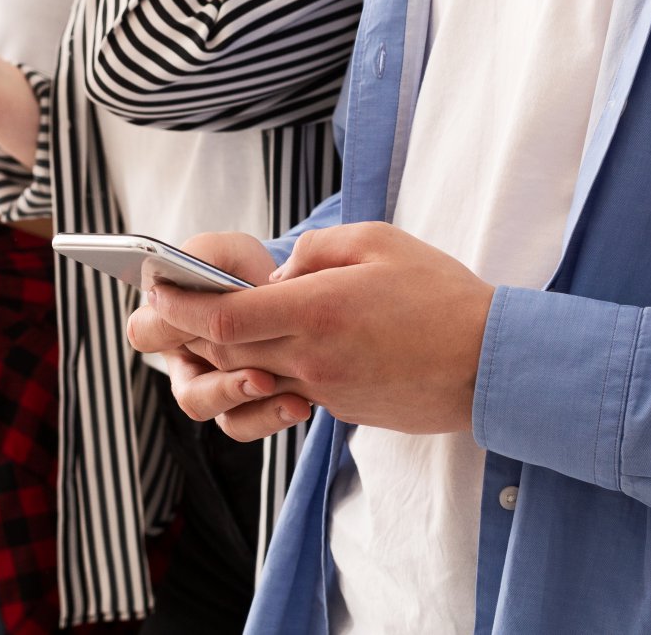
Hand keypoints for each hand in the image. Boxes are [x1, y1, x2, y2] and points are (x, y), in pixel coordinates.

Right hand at [125, 233, 311, 439]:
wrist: (288, 289)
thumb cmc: (240, 267)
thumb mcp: (221, 250)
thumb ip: (199, 256)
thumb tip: (178, 283)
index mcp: (166, 322)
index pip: (145, 333)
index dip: (166, 329)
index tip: (196, 320)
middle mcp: (186, 362)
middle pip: (190, 392)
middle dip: (223, 386)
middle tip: (260, 376)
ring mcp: (215, 389)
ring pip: (221, 416)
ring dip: (249, 404)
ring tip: (282, 391)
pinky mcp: (246, 406)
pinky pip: (249, 425)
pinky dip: (272, 418)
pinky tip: (301, 404)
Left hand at [132, 222, 494, 438]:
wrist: (494, 364)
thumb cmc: (440, 295)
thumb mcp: (377, 243)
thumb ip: (313, 252)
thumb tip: (275, 277)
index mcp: (316, 312)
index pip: (223, 317)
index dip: (180, 306)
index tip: (156, 289)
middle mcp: (311, 358)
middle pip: (223, 351)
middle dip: (183, 331)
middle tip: (157, 309)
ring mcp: (324, 390)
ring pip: (248, 375)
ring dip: (224, 354)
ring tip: (214, 325)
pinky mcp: (339, 408)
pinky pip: (287, 389)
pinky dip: (271, 369)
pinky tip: (280, 345)